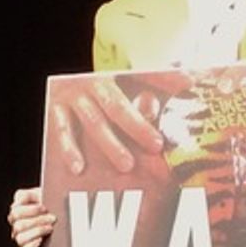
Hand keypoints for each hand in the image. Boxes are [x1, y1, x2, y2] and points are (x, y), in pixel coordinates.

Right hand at [9, 186, 56, 246]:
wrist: (68, 223)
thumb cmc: (56, 207)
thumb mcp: (45, 195)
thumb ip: (30, 193)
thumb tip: (24, 197)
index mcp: (19, 211)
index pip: (16, 211)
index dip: (30, 209)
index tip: (45, 207)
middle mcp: (18, 226)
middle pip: (18, 224)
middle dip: (37, 220)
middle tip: (52, 218)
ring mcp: (21, 240)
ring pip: (19, 238)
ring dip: (36, 231)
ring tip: (51, 228)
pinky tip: (40, 241)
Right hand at [48, 72, 166, 175]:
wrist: (67, 81)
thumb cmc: (108, 87)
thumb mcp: (130, 80)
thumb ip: (159, 81)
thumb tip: (190, 81)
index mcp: (111, 77)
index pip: (132, 99)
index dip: (144, 121)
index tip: (158, 144)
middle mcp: (91, 84)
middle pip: (115, 109)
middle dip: (133, 131)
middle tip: (152, 151)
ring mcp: (72, 97)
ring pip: (92, 123)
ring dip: (108, 145)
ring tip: (124, 167)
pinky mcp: (55, 110)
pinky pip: (62, 132)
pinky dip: (69, 150)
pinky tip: (78, 169)